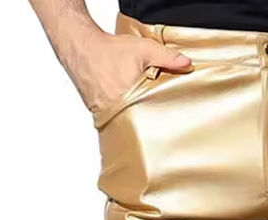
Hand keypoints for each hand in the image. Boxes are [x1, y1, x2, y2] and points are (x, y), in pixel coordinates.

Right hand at [57, 23, 191, 112]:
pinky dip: (123, 116)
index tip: (171, 121)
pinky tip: (128, 110)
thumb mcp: (144, 50)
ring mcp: (107, 113)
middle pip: (140, 123)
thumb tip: (186, 63)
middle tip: (159, 119)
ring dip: (136, 119)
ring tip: (143, 115)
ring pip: (127, 123)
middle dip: (150, 120)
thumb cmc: (108, 50)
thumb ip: (167, 57)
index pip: (152, 116)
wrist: (81, 48)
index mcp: (131, 97)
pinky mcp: (100, 113)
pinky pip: (116, 120)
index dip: (162, 118)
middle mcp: (117, 109)